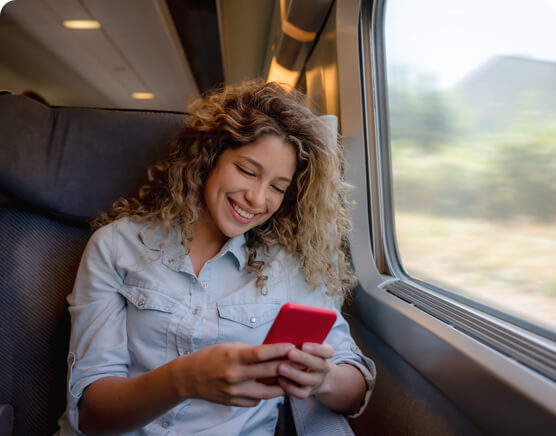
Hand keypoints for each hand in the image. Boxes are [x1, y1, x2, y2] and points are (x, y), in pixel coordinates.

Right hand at [172, 342, 293, 406]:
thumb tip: (274, 351)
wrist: (189, 377)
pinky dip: (266, 393)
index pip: (262, 353)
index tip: (292, 347)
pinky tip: (273, 387)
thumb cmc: (211, 357)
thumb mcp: (230, 347)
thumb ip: (251, 351)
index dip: (279, 350)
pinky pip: (256, 400)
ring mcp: (234, 391)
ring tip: (293, 379)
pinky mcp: (234, 402)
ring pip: (267, 392)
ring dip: (282, 385)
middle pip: (268, 372)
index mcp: (234, 357)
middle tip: (301, 362)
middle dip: (288, 366)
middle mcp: (235, 376)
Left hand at [276, 342, 334, 398]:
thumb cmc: (306, 353)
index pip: (327, 351)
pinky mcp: (307, 392)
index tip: (304, 345)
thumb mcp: (308, 343)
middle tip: (290, 353)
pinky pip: (300, 393)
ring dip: (294, 374)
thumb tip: (289, 330)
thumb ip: (302, 338)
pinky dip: (290, 387)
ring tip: (281, 367)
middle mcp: (323, 369)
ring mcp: (316, 382)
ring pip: (308, 380)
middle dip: (303, 359)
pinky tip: (279, 380)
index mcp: (325, 354)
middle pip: (318, 365)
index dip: (317, 349)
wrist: (315, 374)